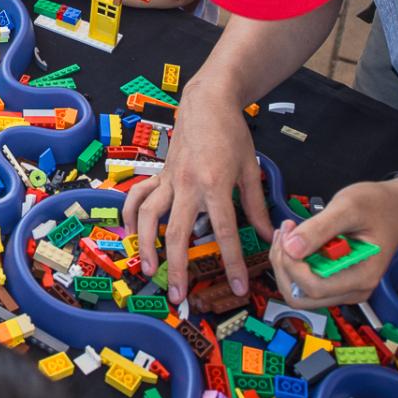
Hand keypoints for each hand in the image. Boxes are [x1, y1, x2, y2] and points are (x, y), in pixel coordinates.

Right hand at [123, 90, 271, 304]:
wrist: (206, 101)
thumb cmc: (232, 132)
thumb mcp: (251, 168)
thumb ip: (256, 204)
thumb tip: (267, 234)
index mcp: (214, 184)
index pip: (224, 232)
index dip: (232, 262)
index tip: (239, 286)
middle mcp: (187, 185)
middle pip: (177, 233)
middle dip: (178, 268)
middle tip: (179, 296)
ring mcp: (169, 179)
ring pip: (150, 216)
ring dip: (146, 245)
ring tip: (148, 269)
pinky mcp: (159, 174)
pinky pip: (139, 195)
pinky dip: (131, 214)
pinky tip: (130, 232)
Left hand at [269, 176, 397, 307]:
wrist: (394, 209)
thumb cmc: (376, 206)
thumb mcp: (347, 208)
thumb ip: (319, 229)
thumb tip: (291, 248)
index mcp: (361, 276)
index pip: (314, 288)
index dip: (292, 265)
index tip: (289, 234)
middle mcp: (352, 289)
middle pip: (301, 296)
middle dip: (284, 266)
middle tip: (286, 233)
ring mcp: (343, 287)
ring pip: (298, 291)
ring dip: (285, 263)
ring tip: (290, 232)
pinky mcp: (335, 280)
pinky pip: (304, 281)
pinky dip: (292, 261)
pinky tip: (296, 237)